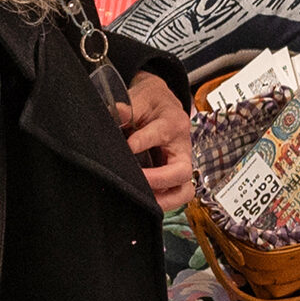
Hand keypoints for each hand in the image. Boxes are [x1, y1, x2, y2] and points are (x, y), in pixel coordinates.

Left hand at [115, 71, 195, 212]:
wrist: (163, 104)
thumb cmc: (152, 102)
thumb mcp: (141, 97)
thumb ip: (129, 107)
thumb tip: (116, 112)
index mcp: (174, 123)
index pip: (161, 134)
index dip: (142, 142)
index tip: (128, 147)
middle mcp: (182, 147)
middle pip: (182, 171)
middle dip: (159, 180)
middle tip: (137, 182)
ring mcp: (181, 164)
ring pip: (184, 191)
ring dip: (165, 200)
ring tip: (144, 203)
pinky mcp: (175, 176)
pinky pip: (175, 195)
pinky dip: (162, 202)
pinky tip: (144, 203)